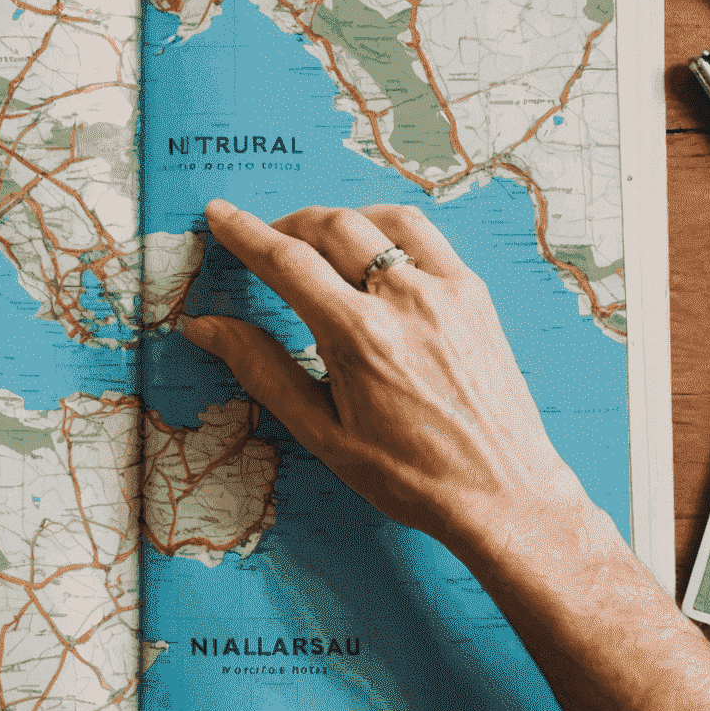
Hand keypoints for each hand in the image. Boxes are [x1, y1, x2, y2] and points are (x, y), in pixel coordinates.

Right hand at [180, 200, 587, 559]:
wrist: (503, 496)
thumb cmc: (410, 476)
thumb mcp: (322, 433)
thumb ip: (261, 369)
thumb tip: (206, 327)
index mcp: (359, 336)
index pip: (286, 261)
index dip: (245, 233)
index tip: (220, 214)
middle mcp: (405, 301)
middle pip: (331, 226)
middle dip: (288, 223)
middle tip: (266, 239)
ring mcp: (446, 292)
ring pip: (381, 219)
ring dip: (340, 219)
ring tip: (318, 241)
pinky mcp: (475, 295)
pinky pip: (426, 236)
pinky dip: (388, 230)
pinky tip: (375, 253)